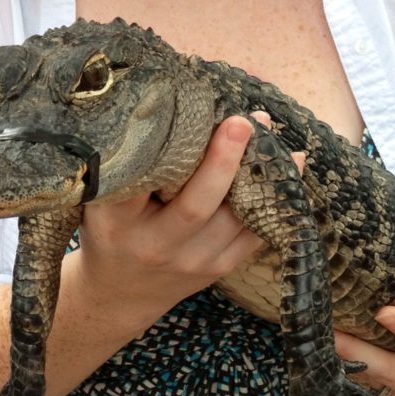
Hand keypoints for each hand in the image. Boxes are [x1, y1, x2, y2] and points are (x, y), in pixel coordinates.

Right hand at [74, 114, 265, 328]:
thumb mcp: (101, 200)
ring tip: (268, 130)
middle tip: (240, 121)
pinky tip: (293, 162)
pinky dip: (278, 197)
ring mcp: (191, 262)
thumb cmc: (110, 229)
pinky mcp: (219, 267)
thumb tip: (158, 102)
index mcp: (117, 223)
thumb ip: (125, 165)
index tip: (178, 113)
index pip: (139, 183)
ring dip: (258, 173)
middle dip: (222, 162)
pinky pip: (255, 233)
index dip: (161, 150)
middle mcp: (155, 246)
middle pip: (195, 206)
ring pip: (234, 219)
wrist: (119, 293)